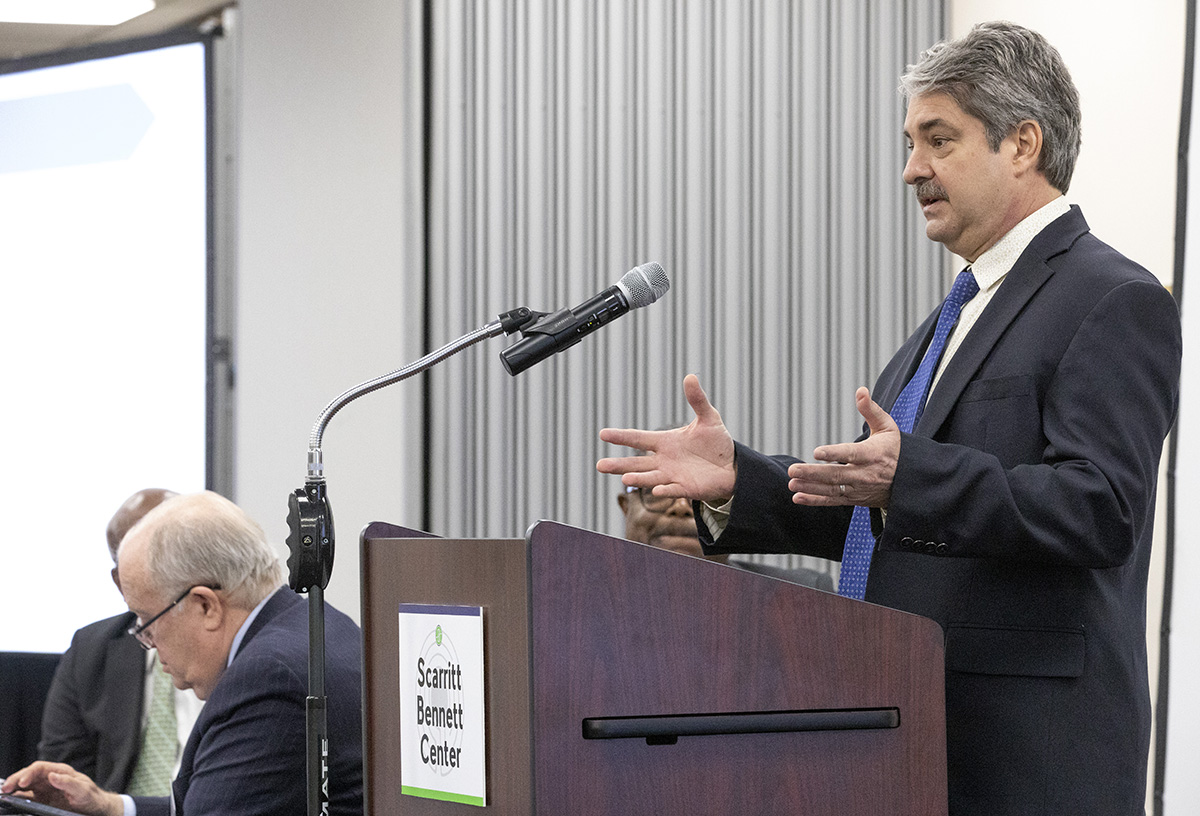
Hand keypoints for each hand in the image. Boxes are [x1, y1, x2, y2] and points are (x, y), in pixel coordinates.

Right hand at [2, 762, 123, 815]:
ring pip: (24, 787)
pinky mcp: (41, 801)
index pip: (39, 768)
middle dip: (15, 780)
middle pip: (28, 776)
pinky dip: (17, 799)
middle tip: (5, 789)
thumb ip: (69, 782)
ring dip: (13, 789)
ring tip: (4, 795)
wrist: (95, 809)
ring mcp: (44, 790)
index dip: (29, 773)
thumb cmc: (91, 797)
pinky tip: (10, 802)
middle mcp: (50, 779)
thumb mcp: (83, 790)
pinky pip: (26, 798)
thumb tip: (52, 775)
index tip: (22, 782)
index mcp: (60, 772)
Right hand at [597, 374, 736, 503]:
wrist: (732, 465)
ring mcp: (673, 475)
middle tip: (600, 465)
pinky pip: (673, 490)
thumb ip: (697, 400)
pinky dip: (665, 490)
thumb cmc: (716, 442)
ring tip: (624, 479)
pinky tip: (656, 490)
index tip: (603, 434)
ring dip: (638, 478)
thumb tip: (690, 377)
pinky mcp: (686, 488)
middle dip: (619, 465)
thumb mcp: (708, 418)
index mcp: (665, 442)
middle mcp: (664, 460)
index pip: (638, 438)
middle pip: (637, 463)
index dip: (621, 437)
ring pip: (650, 477)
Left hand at [786, 387, 898, 507]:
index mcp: (873, 454)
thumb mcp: (887, 427)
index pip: (852, 453)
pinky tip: (798, 497)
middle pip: (836, 475)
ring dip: (810, 487)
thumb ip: (871, 410)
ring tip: (792, 483)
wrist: (908, 481)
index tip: (817, 452)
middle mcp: (865, 474)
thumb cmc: (895, 449)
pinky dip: (815, 500)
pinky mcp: (854, 498)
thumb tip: (861, 391)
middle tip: (793, 469)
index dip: (834, 453)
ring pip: (832, 490)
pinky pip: (833, 500)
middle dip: (813, 473)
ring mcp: (859, 488)